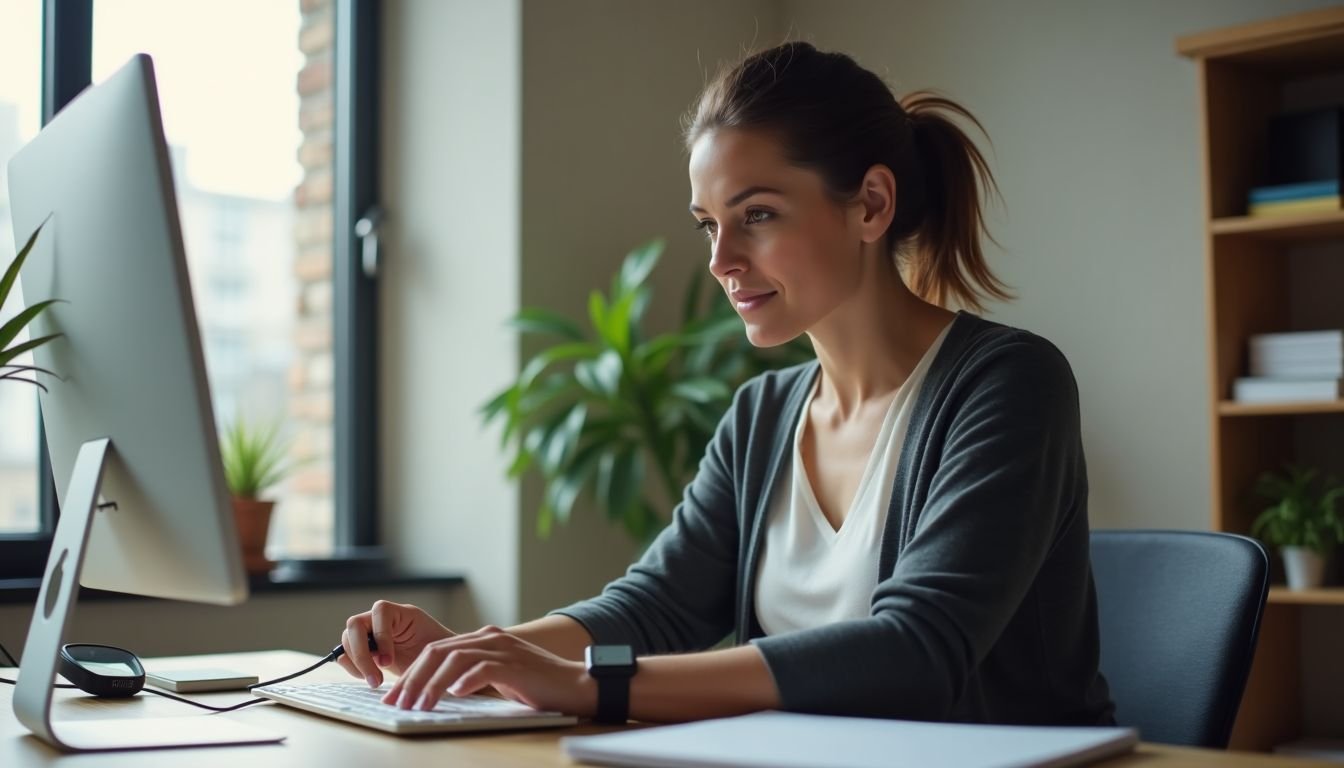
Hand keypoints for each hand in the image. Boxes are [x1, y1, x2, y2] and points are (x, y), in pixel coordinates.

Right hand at [336, 600, 453, 686]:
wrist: (439, 667)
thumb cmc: (441, 655)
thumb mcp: (435, 648)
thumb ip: (418, 647)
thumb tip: (402, 659)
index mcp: (401, 613)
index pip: (380, 610)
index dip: (381, 635)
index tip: (388, 662)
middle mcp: (381, 620)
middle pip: (355, 624)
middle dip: (361, 654)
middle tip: (375, 679)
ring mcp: (370, 634)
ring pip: (346, 640)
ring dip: (356, 663)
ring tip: (375, 681)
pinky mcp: (363, 650)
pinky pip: (345, 654)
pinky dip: (352, 668)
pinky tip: (369, 678)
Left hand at [382, 625, 596, 716]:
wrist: (576, 684)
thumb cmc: (539, 686)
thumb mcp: (500, 677)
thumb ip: (475, 674)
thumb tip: (444, 690)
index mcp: (484, 639)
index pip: (436, 650)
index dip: (412, 673)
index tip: (395, 695)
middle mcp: (490, 638)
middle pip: (438, 651)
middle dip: (412, 678)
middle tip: (396, 702)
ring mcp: (503, 649)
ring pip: (454, 659)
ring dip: (431, 684)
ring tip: (418, 706)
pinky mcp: (515, 664)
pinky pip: (483, 669)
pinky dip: (466, 681)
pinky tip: (455, 694)